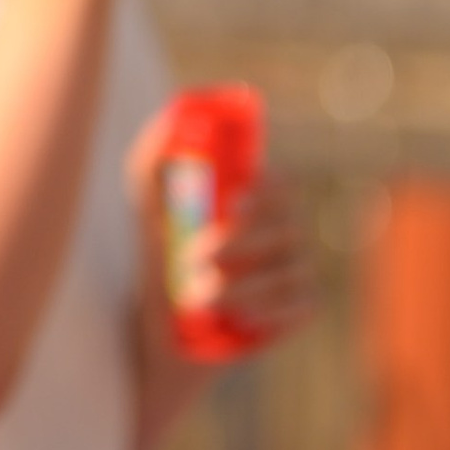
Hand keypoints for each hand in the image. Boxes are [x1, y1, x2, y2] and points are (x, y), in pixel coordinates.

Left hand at [127, 123, 315, 352]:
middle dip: (244, 242)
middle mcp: (284, 233)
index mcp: (255, 201)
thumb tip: (166, 122)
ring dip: (246, 283)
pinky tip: (240, 317)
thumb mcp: (149, 210)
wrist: (163, 327)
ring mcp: (295, 271)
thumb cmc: (161, 255)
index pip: (280, 185)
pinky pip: (301, 307)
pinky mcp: (298, 309)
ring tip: (199, 296)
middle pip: (289, 227)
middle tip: (198, 257)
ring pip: (292, 271)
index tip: (234, 203)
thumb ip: (154, 167)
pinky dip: (271, 311)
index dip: (266, 190)